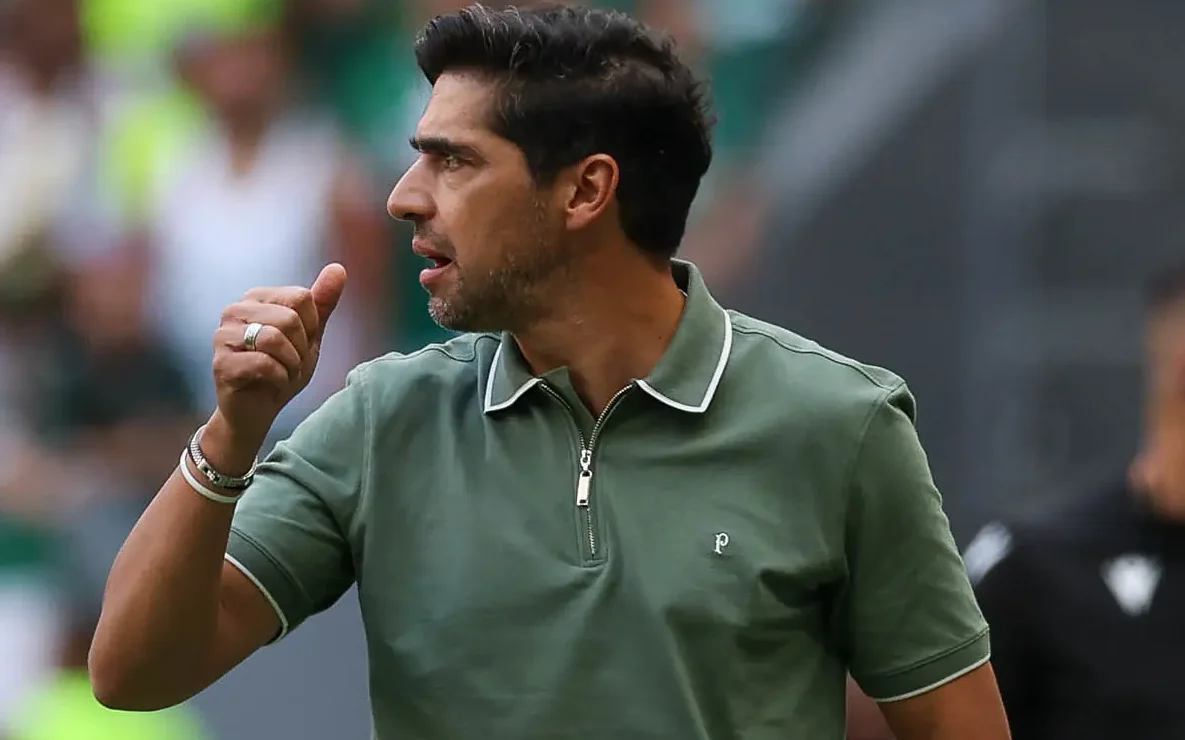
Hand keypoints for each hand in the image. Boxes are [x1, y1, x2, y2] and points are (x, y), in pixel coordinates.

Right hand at [206, 264, 346, 463]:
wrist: (258, 411)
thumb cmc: (283, 369)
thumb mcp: (310, 335)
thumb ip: (322, 303)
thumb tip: (339, 268)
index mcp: (257, 298)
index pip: (302, 297)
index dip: (311, 327)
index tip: (300, 344)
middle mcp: (235, 310)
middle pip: (290, 318)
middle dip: (301, 348)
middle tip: (291, 363)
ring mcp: (223, 336)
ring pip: (275, 339)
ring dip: (291, 364)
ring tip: (283, 373)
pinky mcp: (221, 363)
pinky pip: (264, 364)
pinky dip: (279, 378)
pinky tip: (271, 383)